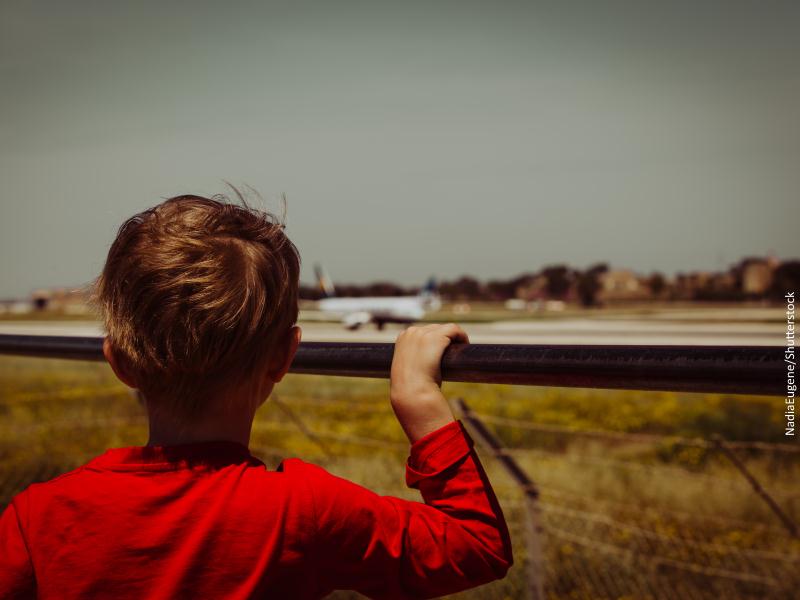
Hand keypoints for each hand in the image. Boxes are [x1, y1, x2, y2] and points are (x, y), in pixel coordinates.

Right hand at [390, 323, 468, 442]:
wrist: (412, 392)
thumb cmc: (410, 387)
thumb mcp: (407, 369)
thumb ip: (413, 362)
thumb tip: (424, 364)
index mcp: (402, 337)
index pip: (422, 332)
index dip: (434, 341)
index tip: (441, 352)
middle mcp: (411, 332)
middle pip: (434, 329)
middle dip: (444, 339)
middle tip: (452, 353)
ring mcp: (423, 333)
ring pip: (445, 329)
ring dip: (454, 338)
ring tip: (459, 350)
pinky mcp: (436, 337)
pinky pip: (454, 329)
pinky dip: (462, 336)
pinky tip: (465, 345)